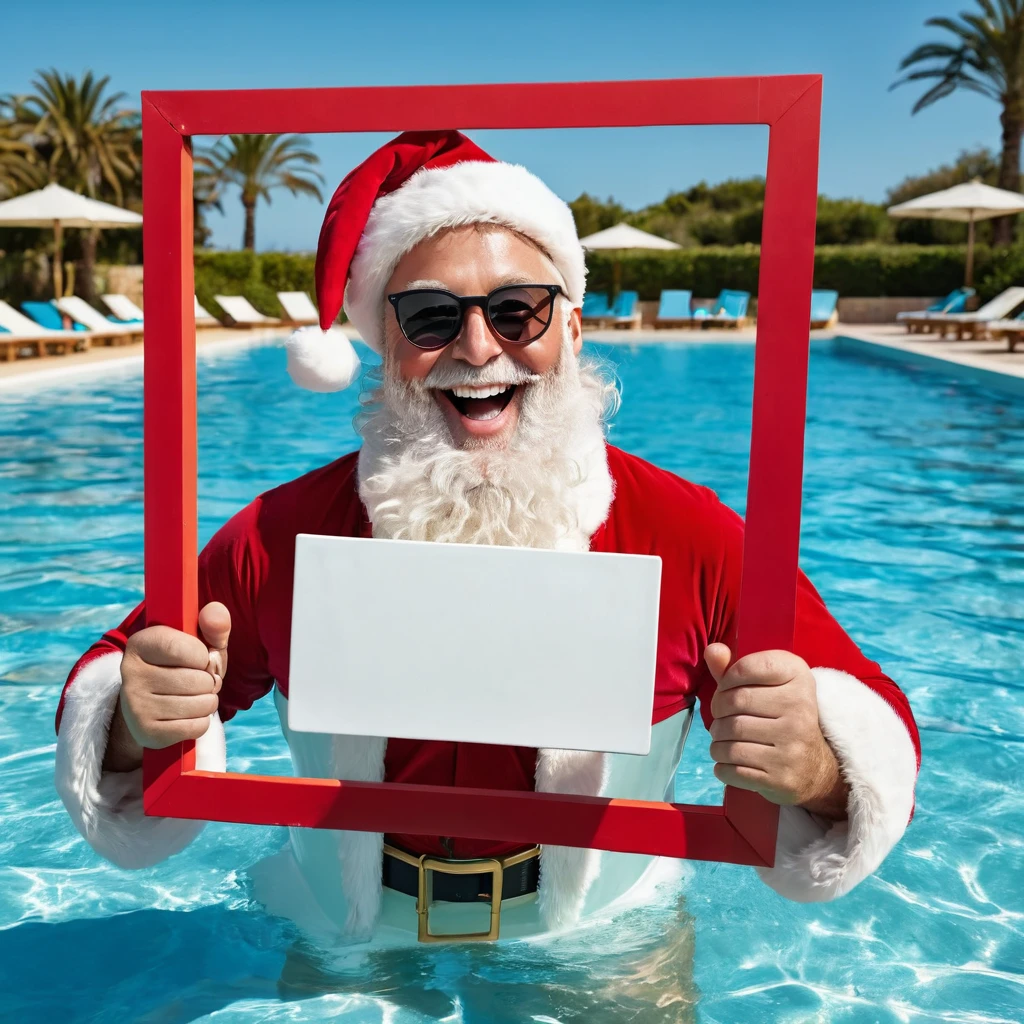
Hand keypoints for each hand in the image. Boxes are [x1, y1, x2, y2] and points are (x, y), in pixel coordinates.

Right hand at [105, 602, 229, 769]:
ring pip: (200, 705)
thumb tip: (215, 612)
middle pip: (199, 680)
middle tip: (196, 682)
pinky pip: (196, 727)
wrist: (155, 706)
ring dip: (207, 702)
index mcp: (141, 642)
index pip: (193, 651)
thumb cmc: (185, 668)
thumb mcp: (201, 644)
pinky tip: (186, 715)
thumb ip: (213, 624)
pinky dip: (200, 722)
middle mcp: (130, 672)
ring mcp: (135, 704)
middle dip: (208, 682)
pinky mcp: (145, 731)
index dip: (205, 657)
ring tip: (193, 697)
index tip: (198, 658)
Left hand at [704, 644, 848, 817]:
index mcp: (799, 678)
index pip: (746, 668)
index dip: (725, 679)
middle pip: (733, 703)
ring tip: (724, 740)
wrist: (815, 767)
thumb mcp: (765, 687)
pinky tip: (729, 761)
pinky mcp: (782, 777)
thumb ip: (734, 669)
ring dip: (716, 741)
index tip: (726, 689)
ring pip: (728, 736)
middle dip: (716, 712)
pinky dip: (721, 766)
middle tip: (721, 719)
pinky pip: (732, 768)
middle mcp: (801, 710)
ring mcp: (793, 746)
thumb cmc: (780, 718)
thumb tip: (712, 650)